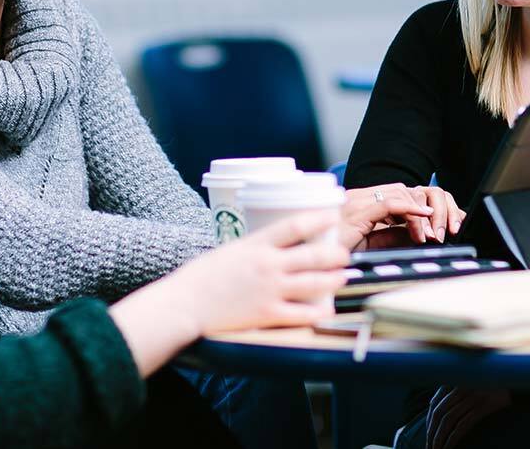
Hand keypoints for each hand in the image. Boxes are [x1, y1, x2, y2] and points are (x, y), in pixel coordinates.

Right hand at [169, 210, 351, 335]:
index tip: (331, 216)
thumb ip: (251, 250)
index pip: (295, 225)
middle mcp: (268, 264)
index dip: (317, 219)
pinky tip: (327, 309)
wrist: (185, 303)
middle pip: (312, 255)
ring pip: (313, 283)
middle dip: (333, 254)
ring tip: (342, 277)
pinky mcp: (268, 313)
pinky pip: (301, 313)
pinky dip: (318, 311)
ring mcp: (270, 289)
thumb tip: (266, 249)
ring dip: (333, 279)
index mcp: (256, 244)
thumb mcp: (227, 252)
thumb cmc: (199, 277)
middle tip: (344, 254)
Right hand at [338, 183, 466, 249]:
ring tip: (432, 231)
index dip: (419, 206)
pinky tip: (424, 219)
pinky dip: (410, 210)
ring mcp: (355, 203)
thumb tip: (414, 234)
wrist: (305, 263)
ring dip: (421, 211)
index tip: (435, 224)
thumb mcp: (367, 245)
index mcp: (358, 204)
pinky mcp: (355, 213)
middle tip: (441, 229)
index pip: (396, 195)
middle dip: (426, 206)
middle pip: (401, 190)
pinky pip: (389, 203)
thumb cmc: (330, 255)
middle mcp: (357, 198)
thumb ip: (388, 236)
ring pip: (399, 193)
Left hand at [424, 386, 509, 448]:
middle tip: (429, 447)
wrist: (514, 377)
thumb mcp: (467, 382)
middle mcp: (460, 387)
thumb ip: (451, 390)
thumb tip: (432, 404)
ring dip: (440, 438)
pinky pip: (463, 424)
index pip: (434, 404)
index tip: (428, 436)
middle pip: (439, 413)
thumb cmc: (490, 381)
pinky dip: (453, 437)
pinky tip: (449, 446)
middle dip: (431, 433)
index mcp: (454, 381)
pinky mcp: (483, 405)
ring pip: (449, 421)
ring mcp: (471, 396)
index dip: (428, 422)